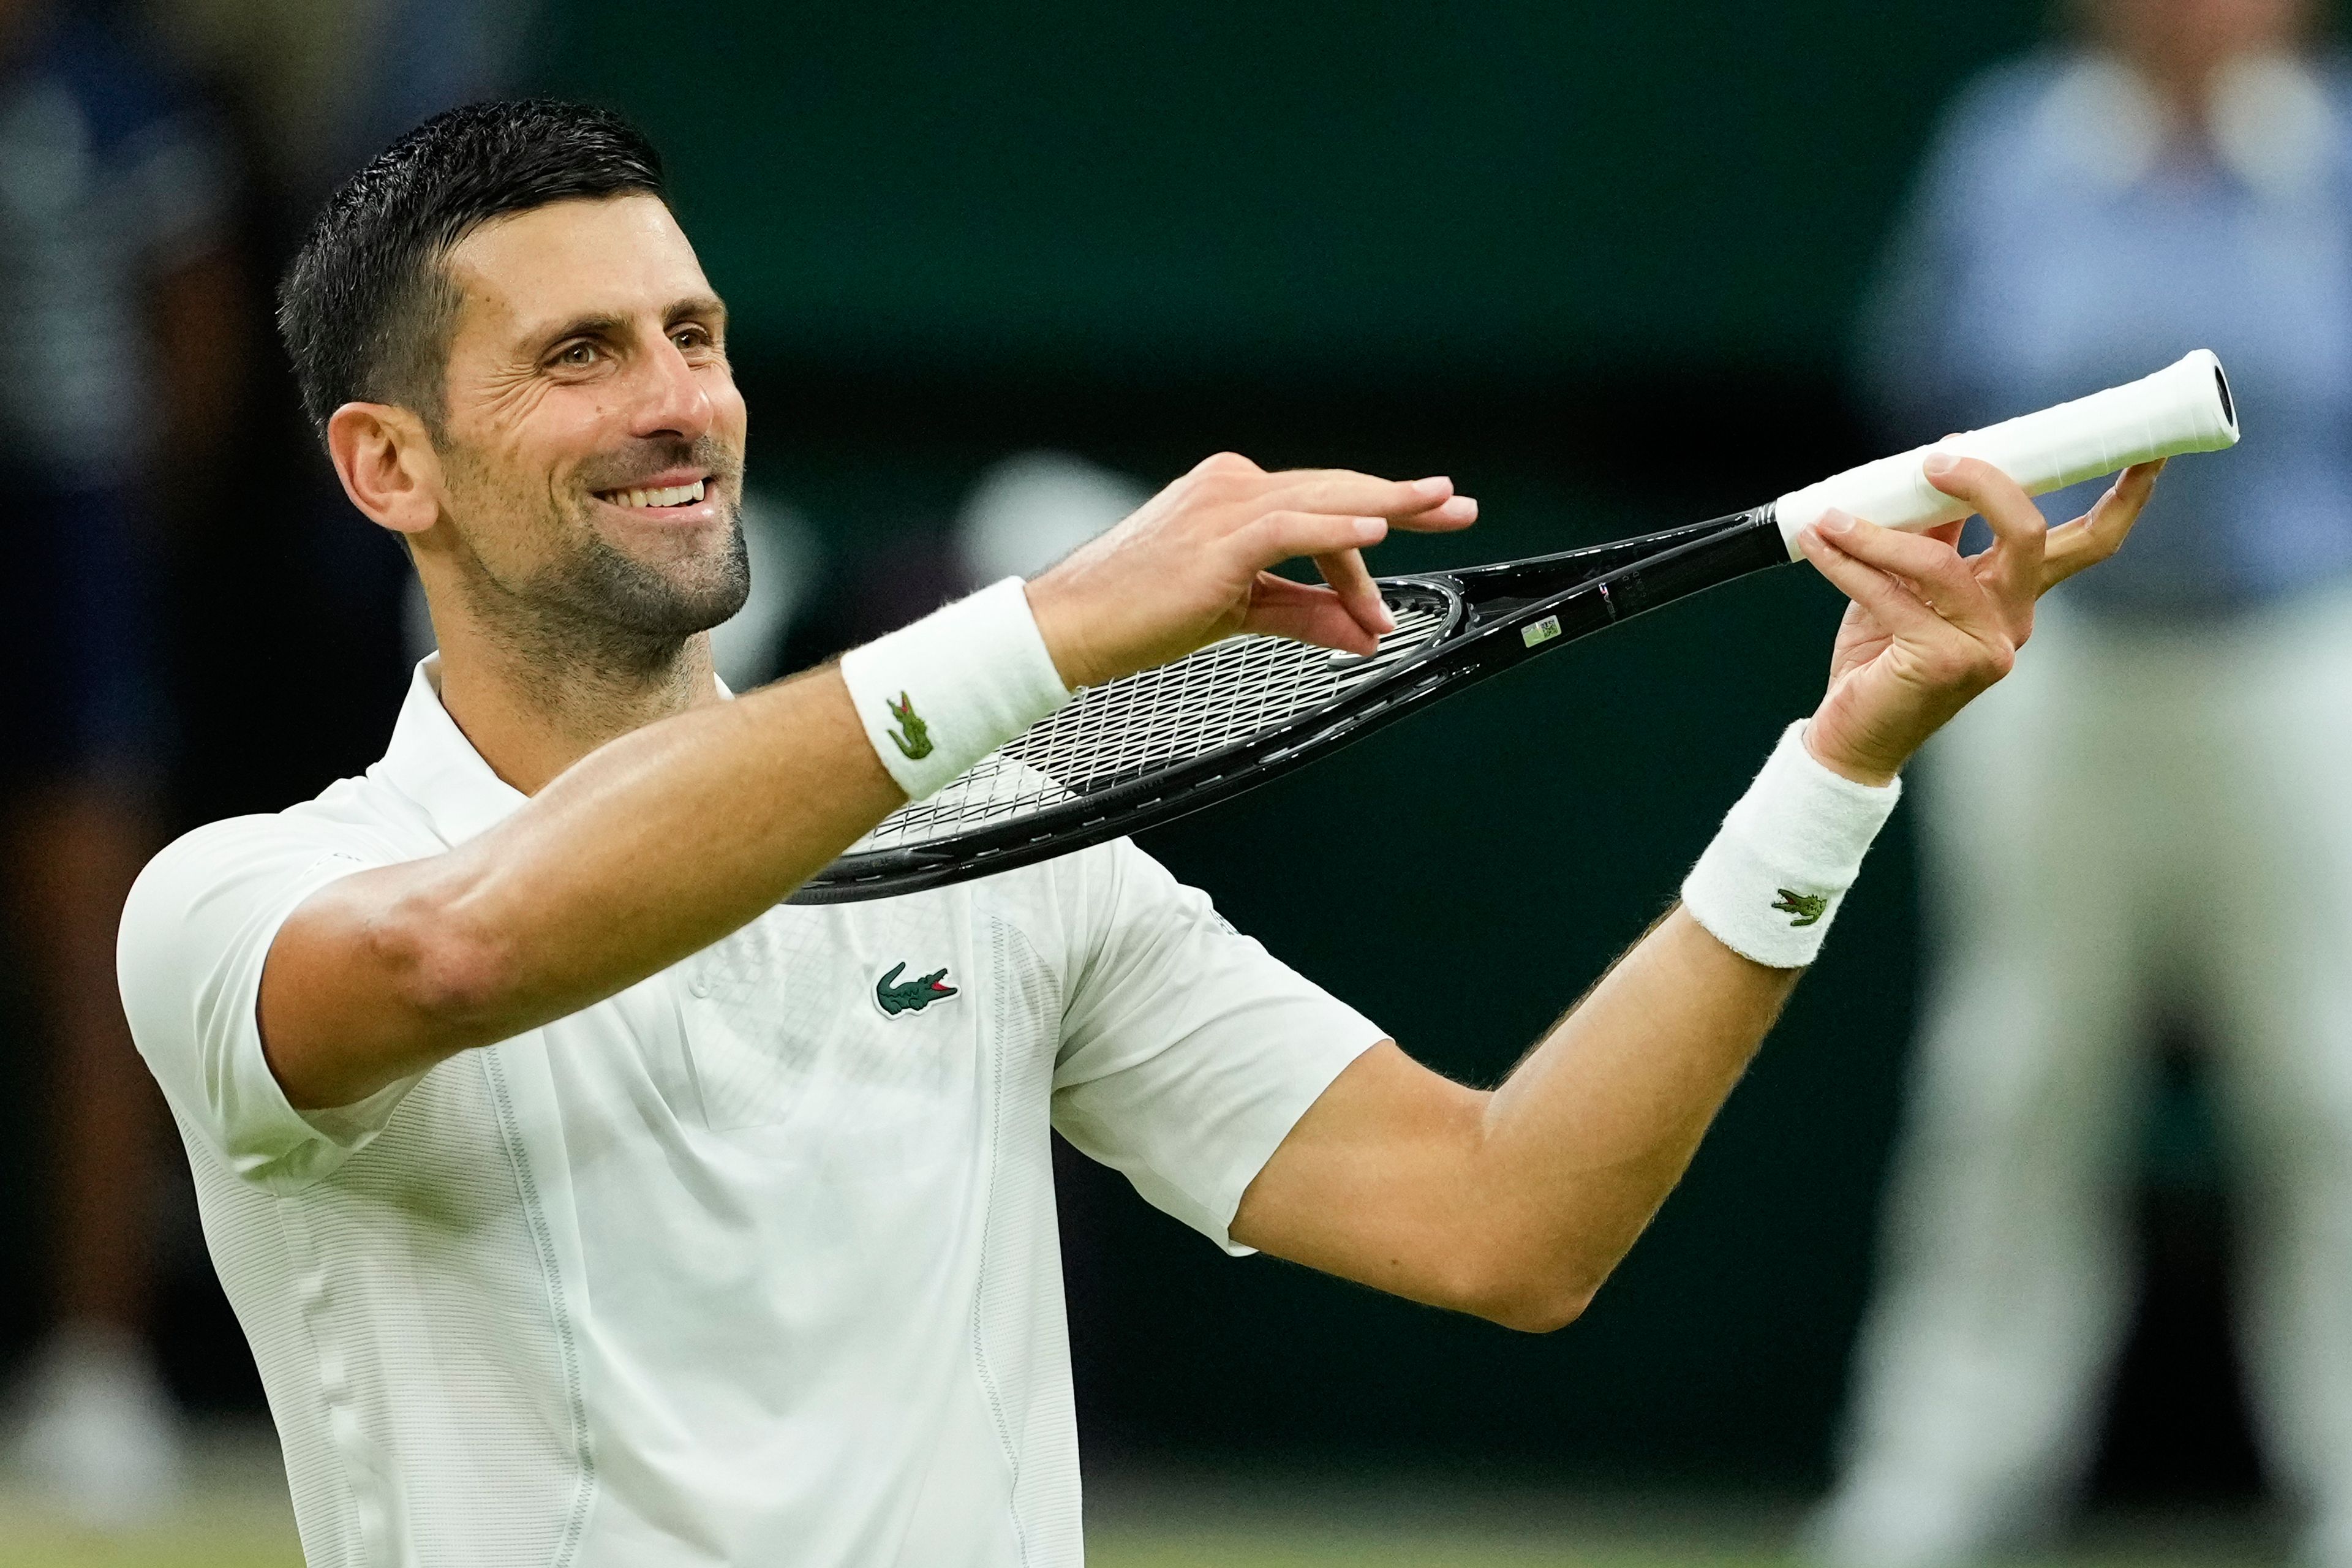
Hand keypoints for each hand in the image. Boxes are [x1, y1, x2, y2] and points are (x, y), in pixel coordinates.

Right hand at [1022, 452, 1477, 689]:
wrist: (1072, 627)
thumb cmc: (1141, 616)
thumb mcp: (1239, 612)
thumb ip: (1304, 614)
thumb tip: (1366, 632)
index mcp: (1233, 498)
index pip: (1321, 505)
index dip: (1377, 520)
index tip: (1427, 525)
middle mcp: (1232, 488)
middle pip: (1335, 491)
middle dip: (1402, 501)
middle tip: (1459, 506)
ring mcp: (1223, 508)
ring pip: (1322, 501)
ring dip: (1385, 509)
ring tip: (1438, 509)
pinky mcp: (1217, 541)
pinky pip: (1289, 529)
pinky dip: (1336, 531)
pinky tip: (1376, 535)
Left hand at [1795, 454, 2162, 785]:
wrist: (1853, 734)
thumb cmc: (1882, 656)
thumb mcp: (1909, 582)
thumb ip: (1931, 529)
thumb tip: (1944, 457)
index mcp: (2018, 596)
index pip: (2087, 541)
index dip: (2123, 497)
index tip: (2148, 449)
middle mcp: (2014, 620)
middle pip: (2028, 533)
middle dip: (1987, 483)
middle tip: (1936, 458)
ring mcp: (1985, 646)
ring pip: (1940, 562)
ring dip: (1877, 532)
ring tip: (1832, 518)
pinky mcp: (1942, 663)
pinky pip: (1891, 595)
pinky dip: (1848, 564)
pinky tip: (1820, 543)